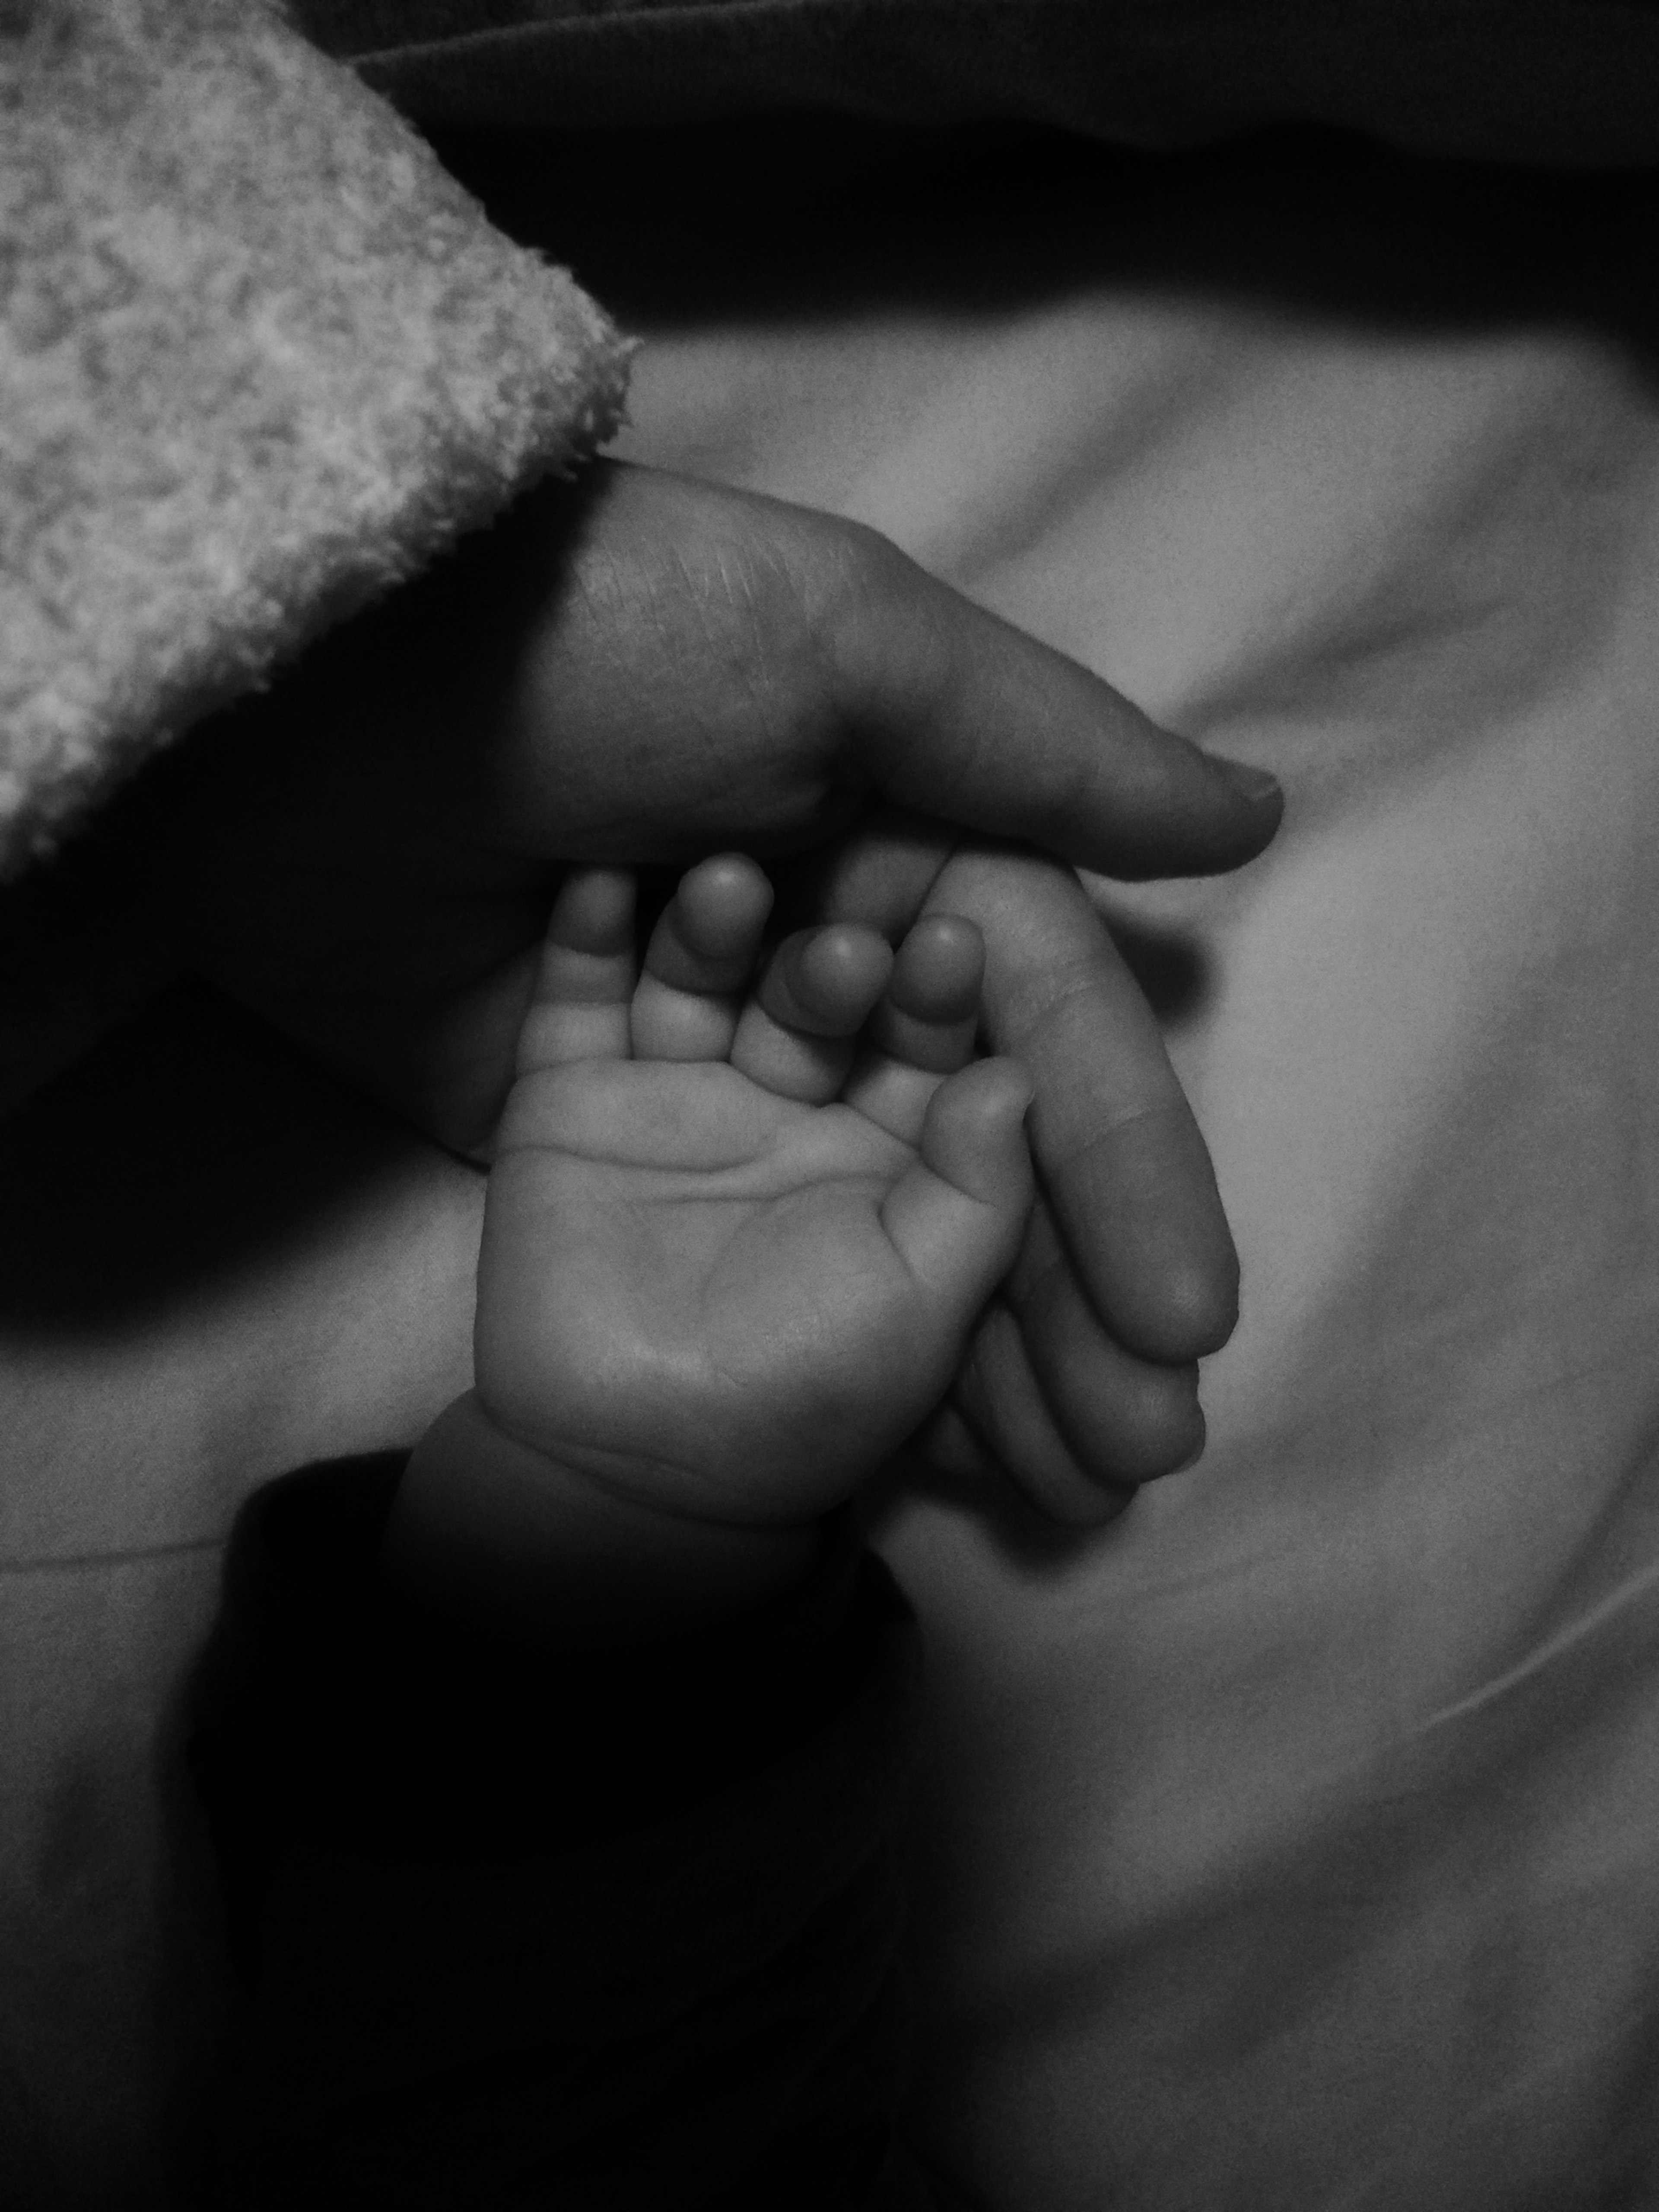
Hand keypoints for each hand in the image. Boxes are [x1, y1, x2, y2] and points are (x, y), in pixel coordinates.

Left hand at [119, 459, 1279, 1496]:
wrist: (313, 700)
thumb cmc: (614, 645)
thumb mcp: (848, 647)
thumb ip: (1049, 756)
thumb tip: (1245, 824)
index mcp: (910, 838)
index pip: (1048, 1031)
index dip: (1126, 1177)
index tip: (1183, 1324)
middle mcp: (828, 945)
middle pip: (976, 1148)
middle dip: (1065, 1297)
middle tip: (1132, 1448)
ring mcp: (712, 1046)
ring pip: (872, 1210)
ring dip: (971, 1345)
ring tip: (1049, 1482)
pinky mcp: (593, 1108)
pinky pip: (732, 1230)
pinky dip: (800, 1318)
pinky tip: (906, 1442)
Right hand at [476, 855, 1032, 1523]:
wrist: (634, 1471)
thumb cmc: (804, 1395)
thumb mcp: (920, 1304)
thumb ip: (975, 1194)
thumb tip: (1018, 1075)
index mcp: (883, 1138)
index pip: (918, 1039)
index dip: (933, 997)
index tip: (952, 947)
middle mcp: (785, 1092)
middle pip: (810, 996)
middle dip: (828, 966)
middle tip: (841, 944)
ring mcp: (675, 1085)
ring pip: (699, 979)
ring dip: (714, 929)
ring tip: (730, 885)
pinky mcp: (571, 1093)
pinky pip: (576, 1002)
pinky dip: (586, 940)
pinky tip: (602, 882)